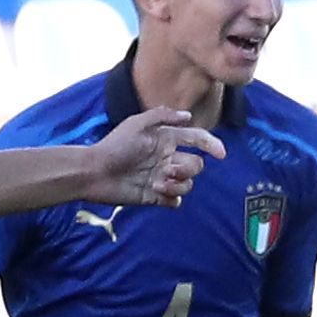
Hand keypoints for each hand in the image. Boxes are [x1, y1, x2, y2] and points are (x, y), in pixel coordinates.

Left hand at [88, 107, 226, 208]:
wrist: (95, 172)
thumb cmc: (114, 145)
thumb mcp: (137, 123)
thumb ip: (162, 116)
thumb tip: (188, 117)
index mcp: (166, 140)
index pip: (196, 140)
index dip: (211, 145)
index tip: (220, 154)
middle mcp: (167, 159)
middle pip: (196, 165)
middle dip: (186, 168)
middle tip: (166, 169)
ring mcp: (162, 178)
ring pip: (188, 184)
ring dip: (178, 184)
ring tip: (158, 183)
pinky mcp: (155, 196)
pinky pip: (176, 201)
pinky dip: (172, 198)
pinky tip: (158, 193)